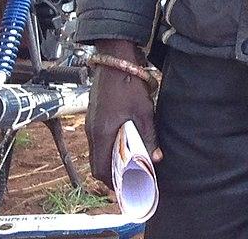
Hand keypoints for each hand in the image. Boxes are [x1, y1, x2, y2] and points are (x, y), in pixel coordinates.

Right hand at [85, 40, 161, 189]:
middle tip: (131, 179)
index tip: (128, 186)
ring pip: (97, 152)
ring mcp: (91, 124)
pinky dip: (109, 148)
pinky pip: (98, 140)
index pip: (101, 169)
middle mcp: (92, 132)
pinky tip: (124, 145)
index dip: (113, 182)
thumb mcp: (144, 111)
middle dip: (113, 175)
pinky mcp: (94, 117)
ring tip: (130, 165)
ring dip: (111, 161)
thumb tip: (156, 158)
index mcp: (102, 134)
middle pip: (97, 164)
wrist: (115, 60)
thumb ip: (149, 136)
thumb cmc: (129, 84)